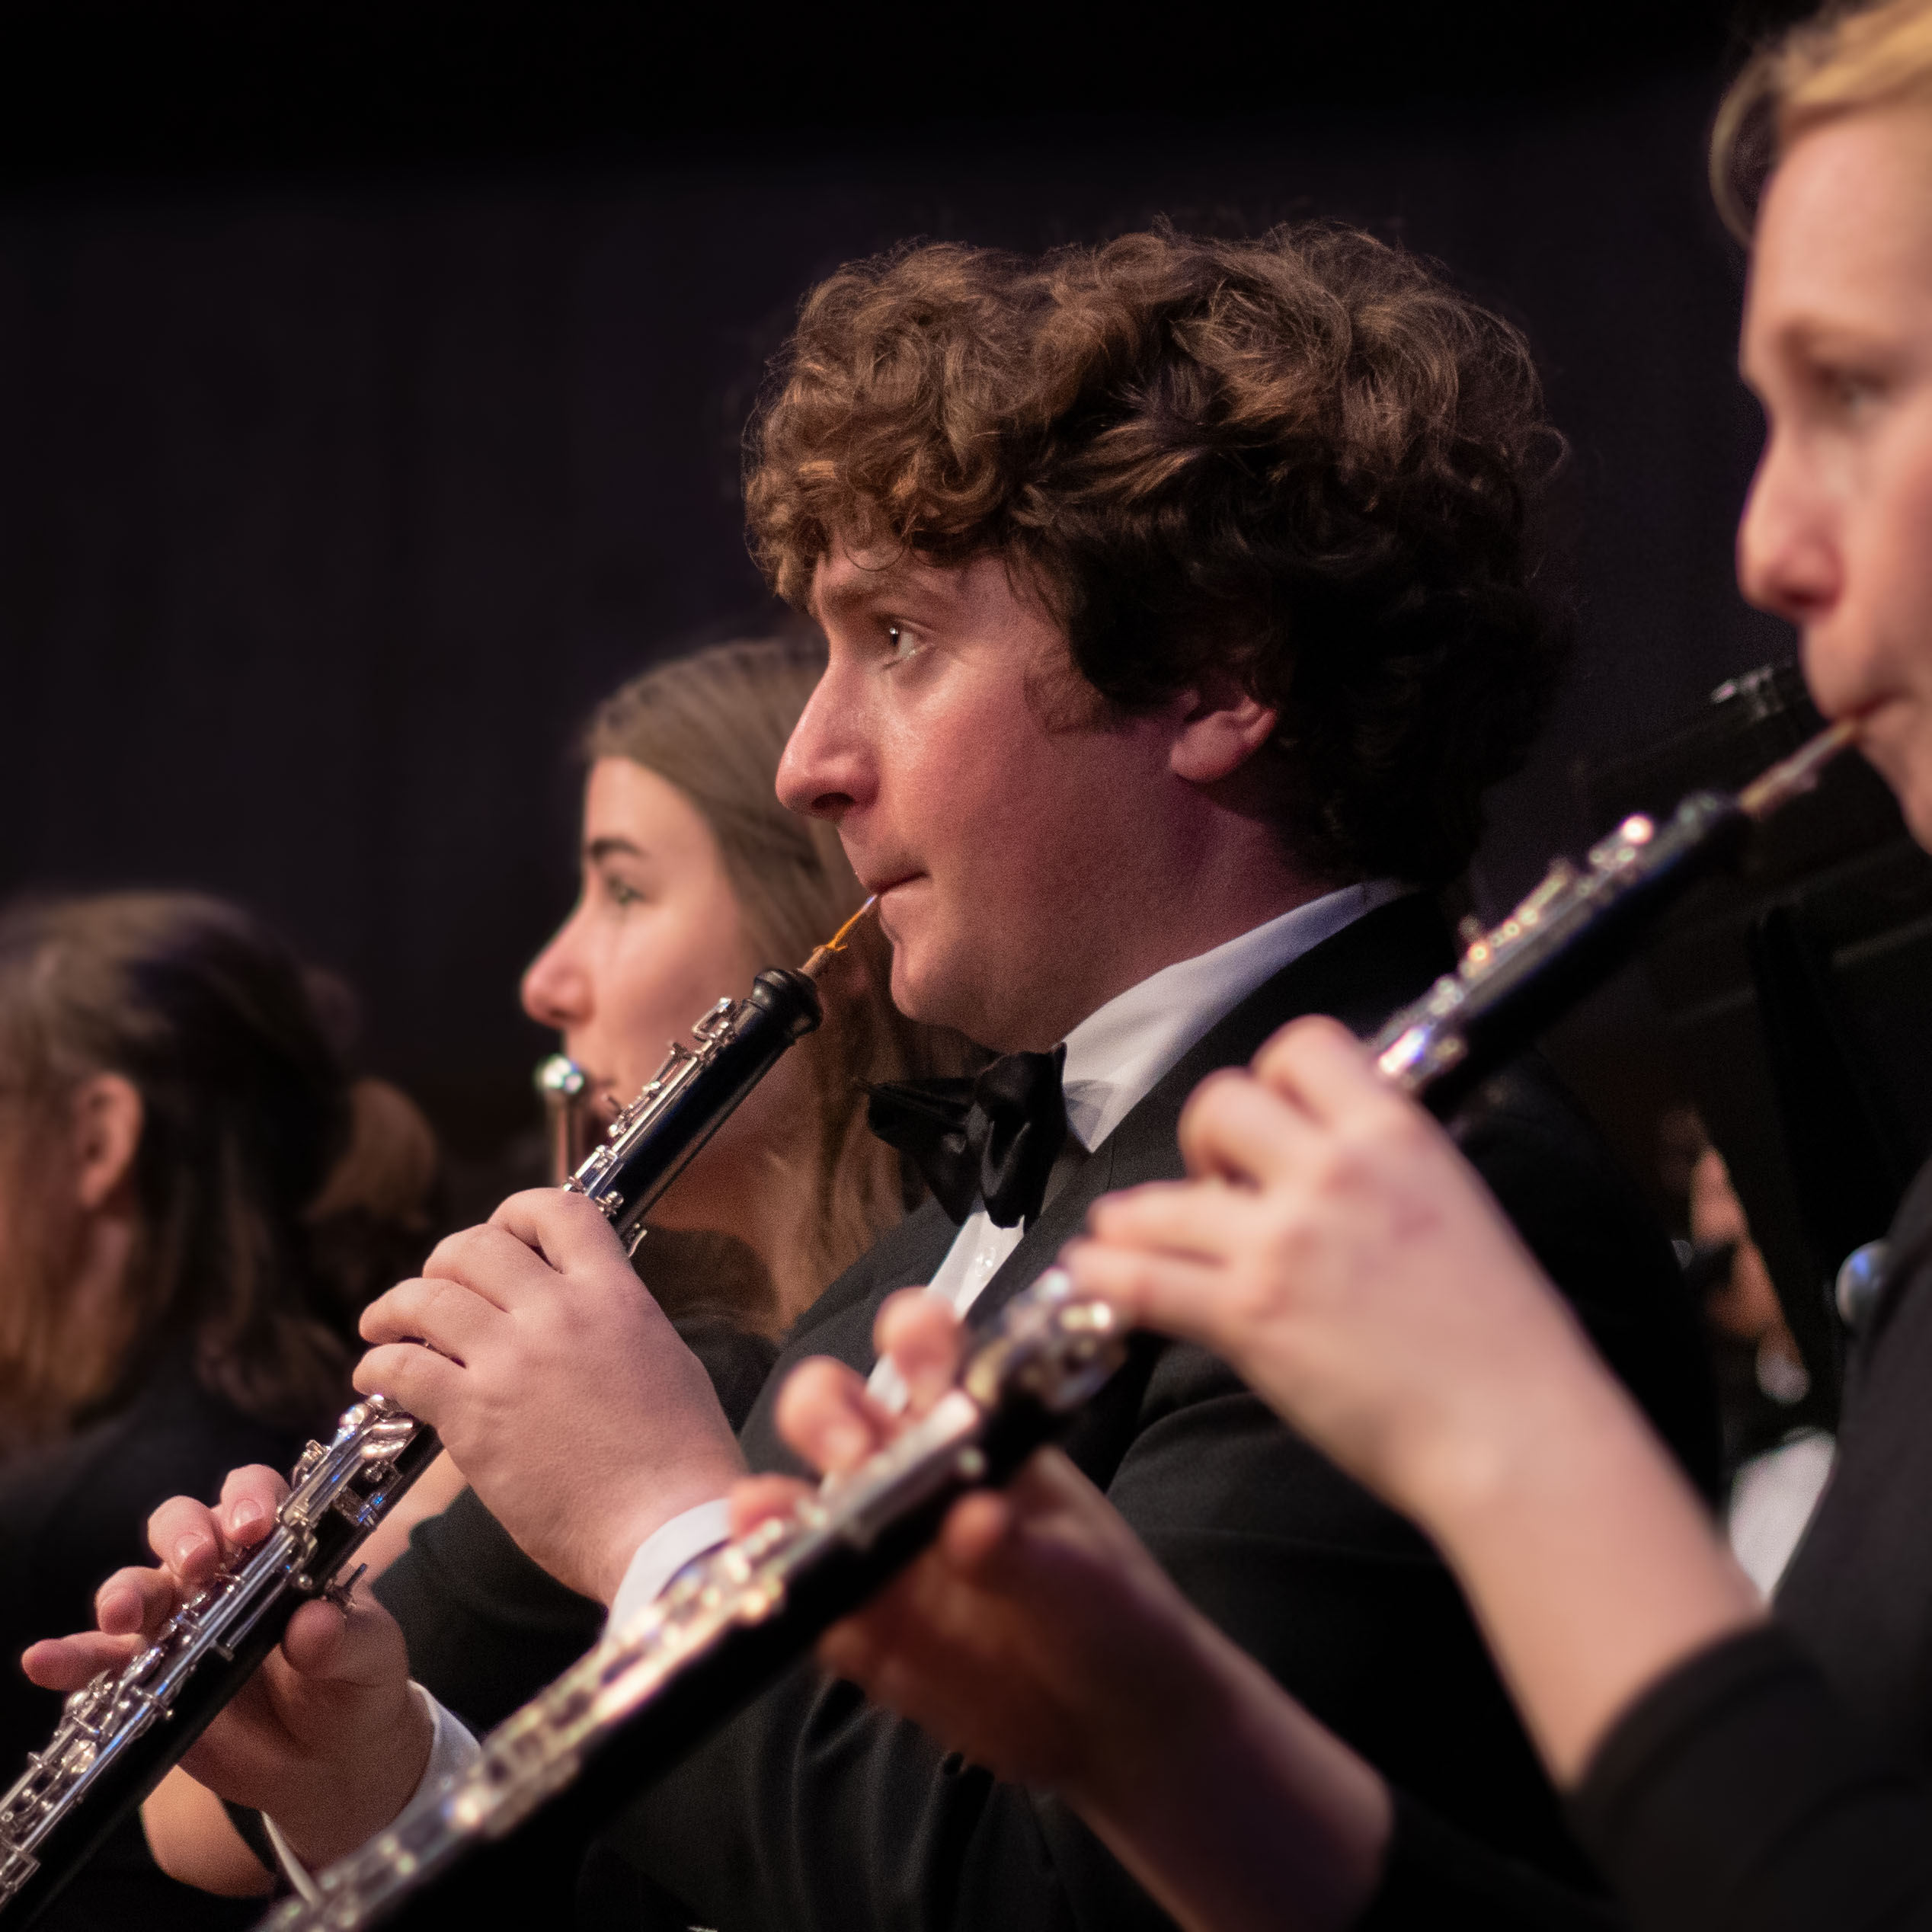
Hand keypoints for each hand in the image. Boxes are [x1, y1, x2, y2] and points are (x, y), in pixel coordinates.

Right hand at [23, 1466, 428, 1870]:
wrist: (332, 1760)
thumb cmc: (356, 1684)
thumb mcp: (371, 1657)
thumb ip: (347, 1638)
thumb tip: (313, 1622)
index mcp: (283, 1548)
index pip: (257, 1496)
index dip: (251, 1500)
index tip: (256, 1528)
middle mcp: (224, 1573)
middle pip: (185, 1526)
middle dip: (184, 1536)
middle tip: (197, 1566)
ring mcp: (180, 1622)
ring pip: (139, 1586)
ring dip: (124, 1593)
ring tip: (122, 1617)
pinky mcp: (148, 1677)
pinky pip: (100, 1661)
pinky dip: (71, 1658)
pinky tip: (45, 1662)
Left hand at [356, 1189, 746, 1603]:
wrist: (666, 1526)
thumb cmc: (681, 1459)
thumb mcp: (668, 1359)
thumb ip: (621, 1323)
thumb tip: (591, 1314)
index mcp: (616, 1296)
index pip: (559, 1211)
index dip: (518, 1212)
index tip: (500, 1235)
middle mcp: (561, 1313)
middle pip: (477, 1247)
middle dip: (445, 1261)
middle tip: (436, 1287)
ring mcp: (513, 1362)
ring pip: (426, 1298)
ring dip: (394, 1308)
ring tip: (383, 1325)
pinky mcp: (473, 1416)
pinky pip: (402, 1367)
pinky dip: (378, 1365)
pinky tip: (375, 1377)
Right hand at [737, 1291, 1234, 1799]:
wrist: (1114, 1729)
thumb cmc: (1112, 1618)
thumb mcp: (1082, 1582)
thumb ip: (1024, 1552)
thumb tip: (970, 1522)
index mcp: (975, 1432)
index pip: (929, 1352)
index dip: (912, 1333)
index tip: (916, 1348)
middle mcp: (909, 1475)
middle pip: (835, 1409)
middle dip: (824, 1413)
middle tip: (852, 1454)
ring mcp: (874, 1551)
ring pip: (796, 1501)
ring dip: (771, 1500)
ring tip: (765, 1512)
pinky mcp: (857, 1629)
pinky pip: (801, 1602)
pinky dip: (776, 1594)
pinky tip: (765, 1593)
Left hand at [1060, 1016, 1599, 1523]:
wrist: (1516, 1434)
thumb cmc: (1505, 1342)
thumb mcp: (1460, 1208)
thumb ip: (1389, 1169)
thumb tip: (1334, 1155)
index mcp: (1396, 1135)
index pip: (1303, 1047)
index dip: (1273, 1077)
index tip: (1269, 1113)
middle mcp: (1332, 1172)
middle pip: (1220, 1104)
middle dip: (1205, 1140)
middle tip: (1217, 1184)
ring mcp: (1283, 1242)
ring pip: (1166, 1198)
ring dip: (1139, 1217)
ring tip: (1128, 1231)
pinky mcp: (1249, 1315)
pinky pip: (1144, 1281)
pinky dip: (1104, 1277)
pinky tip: (1089, 1274)